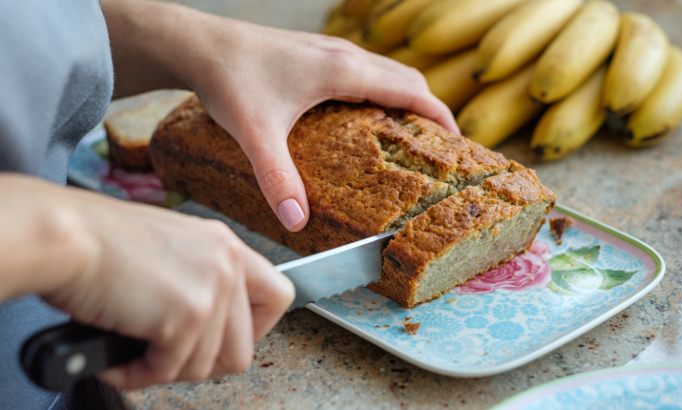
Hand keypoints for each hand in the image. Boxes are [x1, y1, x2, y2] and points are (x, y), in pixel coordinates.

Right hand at [0, 175, 294, 389]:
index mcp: (226, 245)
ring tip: (133, 352)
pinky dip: (136, 374)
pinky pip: (168, 371)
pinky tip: (115, 357)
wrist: (67, 235)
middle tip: (166, 357)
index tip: (224, 339)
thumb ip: (201, 281)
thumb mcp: (172, 251)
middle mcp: (228, 263)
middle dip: (202, 363)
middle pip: (244, 347)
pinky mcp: (187, 315)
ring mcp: (212, 289)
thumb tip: (209, 328)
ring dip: (165, 369)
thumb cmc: (101, 243)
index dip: (255, 330)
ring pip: (207, 367)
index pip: (279, 295)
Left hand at [102, 1, 458, 231]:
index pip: (412, 90)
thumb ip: (278, 178)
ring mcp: (329, 50)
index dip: (440, 116)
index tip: (458, 143)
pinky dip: (380, 91)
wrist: (196, 44)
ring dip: (404, 98)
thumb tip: (296, 221)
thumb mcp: (256, 133)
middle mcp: (343, 55)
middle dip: (428, 110)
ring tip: (407, 135)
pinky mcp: (314, 53)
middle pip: (406, 79)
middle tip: (435, 148)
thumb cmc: (228, 79)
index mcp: (343, 71)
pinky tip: (363, 117)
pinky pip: (364, 70)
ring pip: (385, 71)